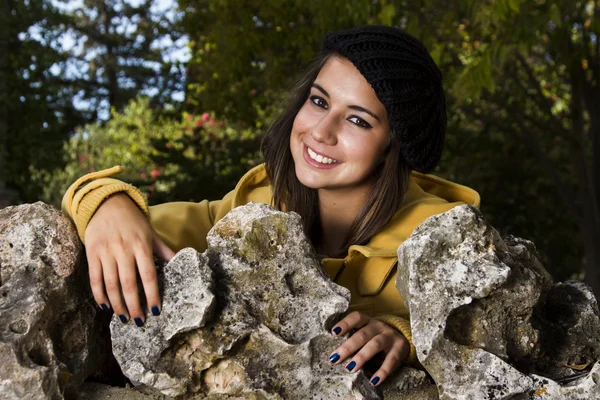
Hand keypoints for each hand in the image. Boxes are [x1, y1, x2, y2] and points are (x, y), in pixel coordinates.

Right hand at [85, 193, 174, 325]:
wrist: (106, 204)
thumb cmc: (134, 222)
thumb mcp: (151, 234)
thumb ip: (164, 251)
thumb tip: (181, 265)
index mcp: (142, 246)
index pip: (149, 275)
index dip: (152, 294)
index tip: (156, 311)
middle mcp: (123, 249)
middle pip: (129, 283)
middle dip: (134, 305)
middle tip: (140, 322)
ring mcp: (106, 251)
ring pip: (111, 284)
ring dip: (118, 304)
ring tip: (124, 318)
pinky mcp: (92, 253)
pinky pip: (95, 278)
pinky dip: (99, 294)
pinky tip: (106, 306)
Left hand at [328, 311, 408, 386]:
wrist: (403, 338)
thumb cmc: (376, 337)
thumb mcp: (366, 333)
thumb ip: (353, 338)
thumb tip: (334, 355)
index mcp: (367, 321)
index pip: (356, 317)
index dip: (345, 323)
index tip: (333, 333)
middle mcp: (378, 326)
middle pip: (362, 335)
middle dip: (348, 347)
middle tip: (335, 358)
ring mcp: (390, 336)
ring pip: (375, 345)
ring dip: (361, 357)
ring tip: (350, 369)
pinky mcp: (399, 348)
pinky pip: (391, 360)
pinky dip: (382, 371)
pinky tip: (374, 381)